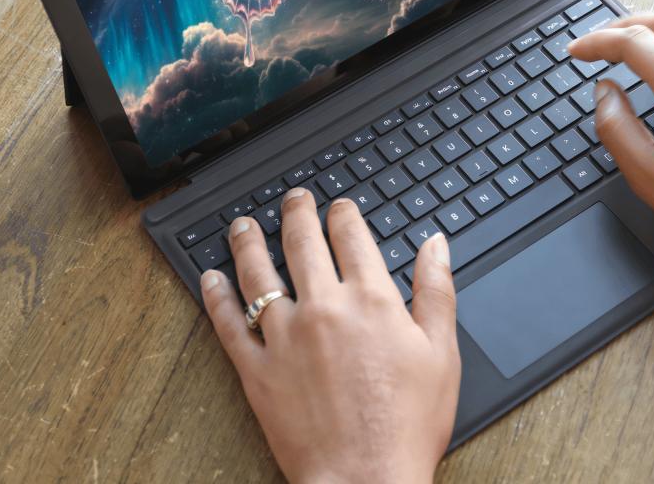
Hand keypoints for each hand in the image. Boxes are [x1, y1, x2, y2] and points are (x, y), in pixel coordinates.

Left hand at [201, 190, 460, 483]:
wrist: (367, 482)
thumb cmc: (407, 424)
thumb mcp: (441, 352)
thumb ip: (436, 290)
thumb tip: (435, 244)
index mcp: (370, 299)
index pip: (350, 235)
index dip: (342, 213)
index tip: (338, 207)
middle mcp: (323, 307)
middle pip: (301, 241)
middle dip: (296, 212)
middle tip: (293, 198)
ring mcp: (284, 337)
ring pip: (258, 273)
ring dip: (248, 241)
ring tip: (243, 224)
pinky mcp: (257, 370)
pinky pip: (229, 324)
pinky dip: (217, 297)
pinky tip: (211, 278)